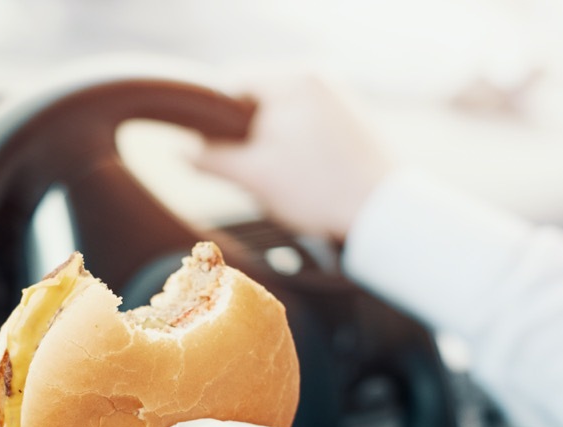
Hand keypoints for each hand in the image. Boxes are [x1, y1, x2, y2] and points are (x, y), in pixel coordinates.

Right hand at [196, 76, 390, 239]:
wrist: (382, 214)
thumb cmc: (320, 192)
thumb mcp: (254, 178)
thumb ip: (211, 159)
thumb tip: (180, 151)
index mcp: (292, 80)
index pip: (231, 86)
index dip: (214, 121)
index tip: (216, 152)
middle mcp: (318, 76)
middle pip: (257, 98)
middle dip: (247, 133)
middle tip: (254, 171)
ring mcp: (339, 94)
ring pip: (282, 112)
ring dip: (271, 140)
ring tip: (284, 176)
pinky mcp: (352, 115)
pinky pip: (308, 121)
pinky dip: (297, 143)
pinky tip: (305, 173)